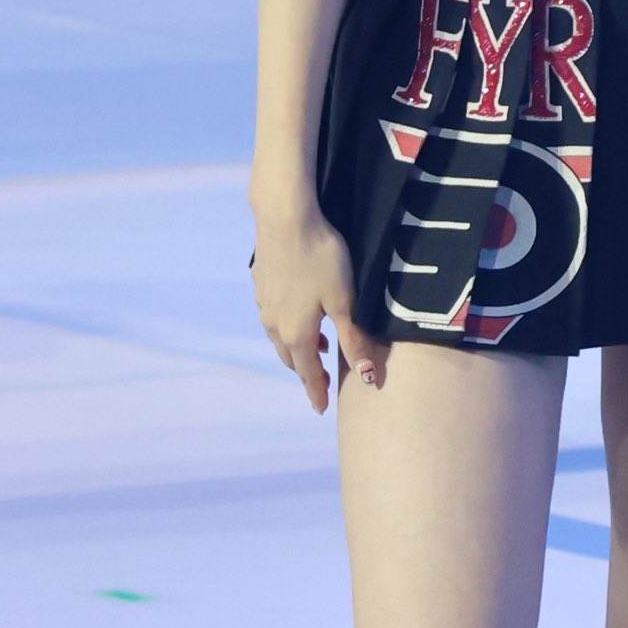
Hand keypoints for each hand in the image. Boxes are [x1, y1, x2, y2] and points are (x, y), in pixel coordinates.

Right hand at [250, 204, 386, 411]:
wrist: (285, 219)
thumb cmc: (321, 260)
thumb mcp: (345, 301)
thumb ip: (353, 340)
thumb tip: (366, 378)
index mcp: (296, 334)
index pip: (309, 373)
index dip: (317, 391)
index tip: (321, 408)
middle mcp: (275, 324)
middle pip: (291, 357)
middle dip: (307, 370)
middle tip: (323, 379)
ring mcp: (264, 304)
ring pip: (281, 336)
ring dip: (298, 346)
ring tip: (319, 345)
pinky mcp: (261, 283)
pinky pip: (275, 315)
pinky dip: (289, 324)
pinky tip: (300, 310)